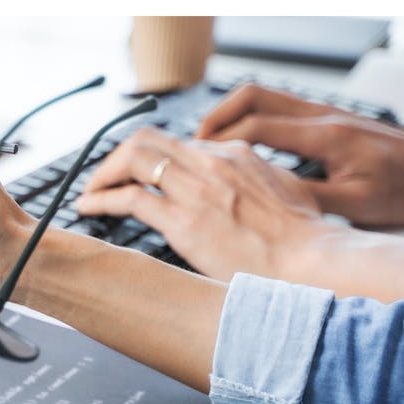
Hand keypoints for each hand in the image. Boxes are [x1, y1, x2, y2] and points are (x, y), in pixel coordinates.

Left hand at [78, 128, 330, 282]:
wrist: (313, 264)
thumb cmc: (305, 240)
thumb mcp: (284, 192)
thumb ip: (255, 181)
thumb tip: (239, 187)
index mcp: (236, 155)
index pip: (177, 143)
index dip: (149, 157)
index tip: (135, 173)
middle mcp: (212, 163)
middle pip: (147, 140)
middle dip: (117, 157)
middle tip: (103, 178)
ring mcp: (197, 190)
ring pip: (132, 160)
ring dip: (103, 175)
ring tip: (91, 192)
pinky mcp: (183, 222)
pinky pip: (129, 199)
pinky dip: (102, 200)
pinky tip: (90, 209)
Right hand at [196, 83, 403, 225]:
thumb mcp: (358, 206)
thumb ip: (311, 202)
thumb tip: (267, 206)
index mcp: (326, 137)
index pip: (258, 126)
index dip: (220, 139)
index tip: (195, 155)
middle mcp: (321, 116)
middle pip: (253, 96)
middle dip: (216, 116)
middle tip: (192, 142)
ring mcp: (324, 113)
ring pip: (263, 96)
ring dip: (230, 114)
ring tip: (209, 142)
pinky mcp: (326, 118)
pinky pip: (277, 107)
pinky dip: (250, 118)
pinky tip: (242, 143)